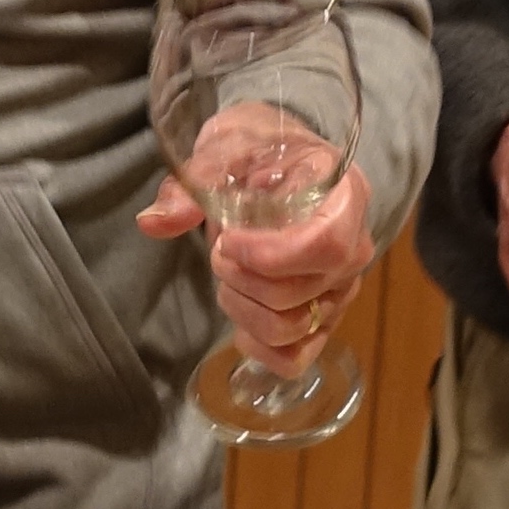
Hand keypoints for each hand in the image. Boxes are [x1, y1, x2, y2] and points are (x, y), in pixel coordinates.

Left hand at [137, 160, 375, 373]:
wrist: (276, 161)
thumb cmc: (257, 150)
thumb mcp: (225, 150)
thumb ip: (193, 184)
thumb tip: (153, 222)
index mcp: (345, 197)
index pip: (327, 245)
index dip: (271, 256)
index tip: (228, 241)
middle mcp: (355, 248)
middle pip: (301, 293)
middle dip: (242, 279)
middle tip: (217, 249)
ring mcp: (342, 289)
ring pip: (294, 328)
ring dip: (243, 308)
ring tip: (227, 276)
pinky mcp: (324, 320)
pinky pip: (296, 358)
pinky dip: (259, 347)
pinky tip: (241, 318)